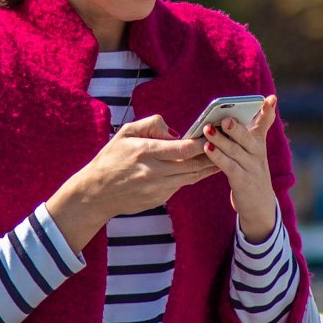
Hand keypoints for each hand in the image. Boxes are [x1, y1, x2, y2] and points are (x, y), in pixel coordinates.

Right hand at [47, 114, 217, 251]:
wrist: (96, 192)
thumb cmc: (111, 158)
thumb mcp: (126, 133)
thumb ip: (151, 124)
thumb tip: (176, 131)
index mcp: (145, 152)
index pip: (182, 149)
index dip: (202, 143)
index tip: (213, 134)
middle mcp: (153, 172)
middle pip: (192, 165)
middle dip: (211, 155)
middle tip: (226, 145)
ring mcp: (157, 188)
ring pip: (191, 177)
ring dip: (207, 168)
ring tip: (222, 156)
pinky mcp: (158, 199)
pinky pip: (181, 185)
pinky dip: (192, 176)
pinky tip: (202, 168)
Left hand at [202, 95, 278, 241]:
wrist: (259, 205)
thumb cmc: (249, 172)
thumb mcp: (250, 153)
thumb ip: (241, 135)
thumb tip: (224, 117)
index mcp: (259, 143)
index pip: (265, 124)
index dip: (268, 111)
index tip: (271, 98)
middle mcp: (258, 154)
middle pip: (247, 137)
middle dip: (236, 128)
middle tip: (224, 119)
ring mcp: (251, 168)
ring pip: (236, 151)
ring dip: (221, 140)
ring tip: (208, 130)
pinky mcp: (242, 181)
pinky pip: (229, 167)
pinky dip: (218, 157)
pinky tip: (208, 149)